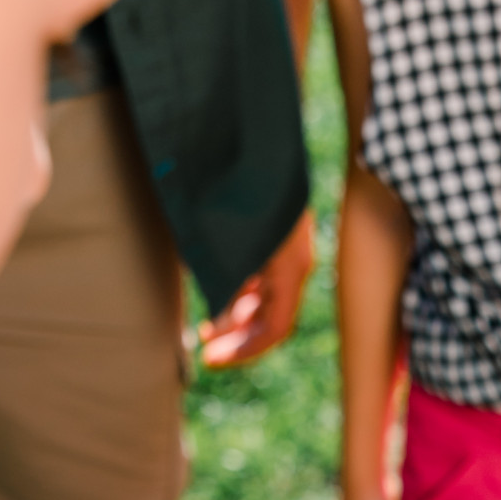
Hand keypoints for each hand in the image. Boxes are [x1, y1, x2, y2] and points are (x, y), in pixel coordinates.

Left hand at [199, 210, 315, 369]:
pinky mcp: (275, 233)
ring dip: (237, 317)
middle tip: (206, 351)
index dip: (244, 350)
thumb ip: (225, 289)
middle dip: (238, 337)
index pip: (276, 328)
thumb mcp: (226, 249)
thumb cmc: (234, 195)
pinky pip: (264, 276)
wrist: (248, 139)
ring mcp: (287, 246)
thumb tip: (217, 326)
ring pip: (267, 296)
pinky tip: (218, 293)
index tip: (211, 359)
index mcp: (289, 269)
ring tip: (207, 327)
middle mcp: (294, 261)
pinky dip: (242, 292)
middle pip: (272, 315)